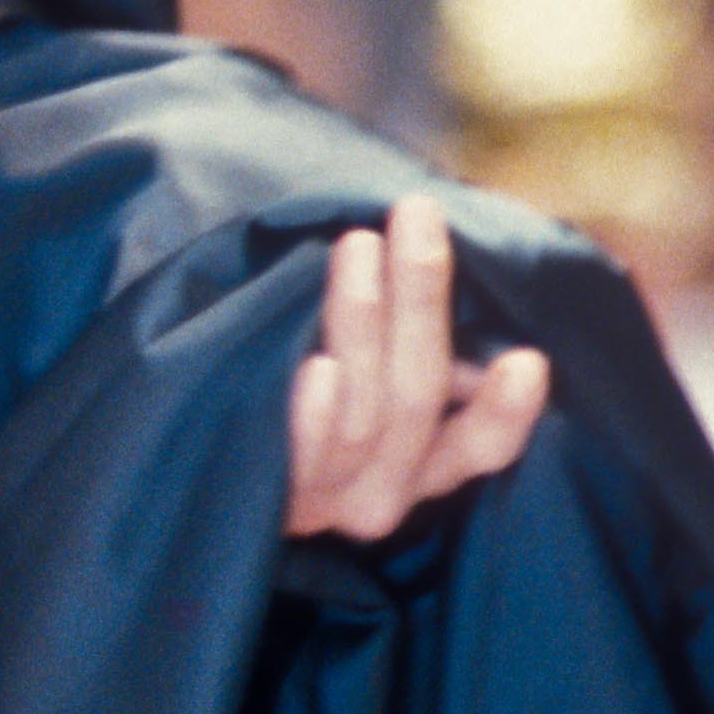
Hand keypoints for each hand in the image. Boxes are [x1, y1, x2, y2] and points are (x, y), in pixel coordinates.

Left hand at [286, 198, 549, 542]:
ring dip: (365, 326)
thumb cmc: (301, 390)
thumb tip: (455, 275)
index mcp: (424, 465)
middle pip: (417, 399)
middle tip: (417, 212)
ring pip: (365, 418)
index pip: (482, 446)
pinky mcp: (267, 498)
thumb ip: (414, 341)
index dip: (505, 411)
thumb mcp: (373, 371)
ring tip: (357, 245)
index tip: (527, 361)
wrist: (187, 466)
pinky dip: (316, 416)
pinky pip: (301, 460)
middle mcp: (382, 493)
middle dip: (422, 299)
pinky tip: (318, 365)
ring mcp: (323, 500)